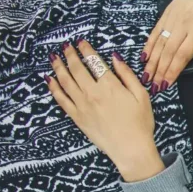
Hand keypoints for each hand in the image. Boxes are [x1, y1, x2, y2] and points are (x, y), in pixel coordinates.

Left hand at [46, 41, 164, 181]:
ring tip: (54, 58)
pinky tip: (50, 80)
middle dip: (70, 55)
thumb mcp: (142, 96)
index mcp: (110, 86)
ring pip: (65, 81)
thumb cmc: (141, 123)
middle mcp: (93, 93)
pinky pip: (61, 99)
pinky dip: (54, 88)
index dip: (86, 50)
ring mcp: (82, 105)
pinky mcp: (77, 117)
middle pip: (77, 68)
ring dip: (58, 67)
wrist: (131, 149)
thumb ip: (128, 75)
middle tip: (66, 46)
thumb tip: (115, 58)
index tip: (81, 42)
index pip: (94, 62)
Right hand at [142, 0, 192, 87]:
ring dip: (152, 61)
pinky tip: (144, 56)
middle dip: (159, 71)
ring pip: (159, 43)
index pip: (182, 56)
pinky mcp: (167, 12)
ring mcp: (173, 17)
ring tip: (146, 75)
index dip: (173, 72)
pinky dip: (149, 44)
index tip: (166, 85)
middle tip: (152, 86)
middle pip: (168, 52)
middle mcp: (183, 24)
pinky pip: (156, 31)